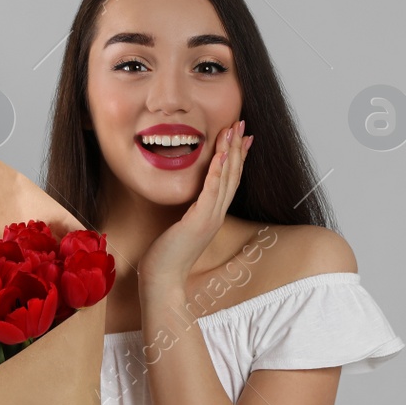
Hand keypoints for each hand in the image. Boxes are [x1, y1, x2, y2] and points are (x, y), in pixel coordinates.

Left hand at [137, 119, 251, 286]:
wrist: (162, 280)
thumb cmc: (166, 257)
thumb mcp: (180, 229)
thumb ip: (187, 214)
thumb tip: (187, 205)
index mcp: (213, 215)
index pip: (229, 181)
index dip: (237, 158)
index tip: (242, 138)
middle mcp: (216, 214)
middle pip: (232, 175)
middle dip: (237, 147)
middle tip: (242, 124)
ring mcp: (210, 218)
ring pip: (226, 179)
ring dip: (231, 152)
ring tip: (233, 129)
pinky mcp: (199, 221)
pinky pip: (211, 191)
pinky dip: (217, 171)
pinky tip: (220, 154)